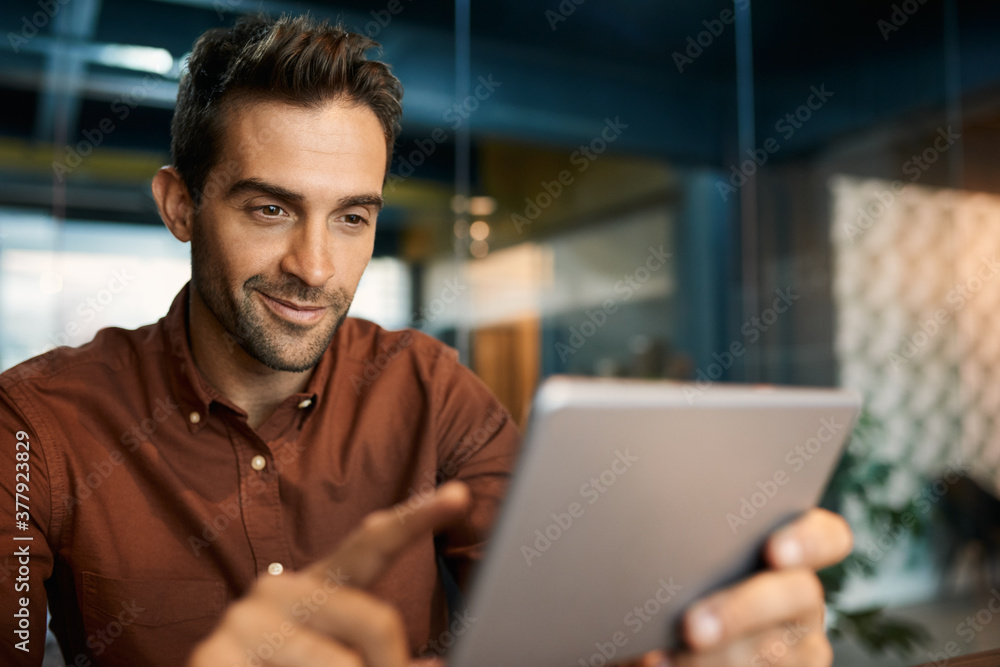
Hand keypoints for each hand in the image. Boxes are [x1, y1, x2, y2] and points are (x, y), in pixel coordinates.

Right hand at [187, 482, 470, 666]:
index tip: (460, 495)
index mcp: (318, 586)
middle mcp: (279, 590)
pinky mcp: (212, 655)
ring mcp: (243, 620)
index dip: (417, 518)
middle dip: (394, 665)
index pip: (372, 544)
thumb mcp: (345, 661)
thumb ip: (382, 654)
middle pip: (377, 619)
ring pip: (344, 664)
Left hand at [634, 508, 852, 666]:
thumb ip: (690, 548)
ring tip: (667, 657)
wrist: (664, 643)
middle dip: (742, 611)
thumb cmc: (671, 588)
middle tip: (693, 627)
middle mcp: (803, 601)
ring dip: (717, 656)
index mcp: (788, 553)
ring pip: (775, 652)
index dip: (810, 541)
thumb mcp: (683, 562)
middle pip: (798, 597)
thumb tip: (657, 541)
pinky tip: (664, 665)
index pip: (828, 538)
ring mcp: (800, 649)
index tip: (773, 550)